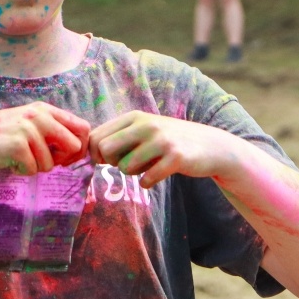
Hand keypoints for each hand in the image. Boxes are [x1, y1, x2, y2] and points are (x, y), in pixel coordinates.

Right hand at [0, 102, 90, 174]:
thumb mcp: (25, 125)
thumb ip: (49, 131)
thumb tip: (76, 150)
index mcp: (43, 109)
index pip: (82, 127)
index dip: (78, 147)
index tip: (63, 158)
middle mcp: (38, 116)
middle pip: (74, 145)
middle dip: (60, 160)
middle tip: (39, 160)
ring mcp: (28, 130)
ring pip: (51, 163)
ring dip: (34, 167)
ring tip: (16, 158)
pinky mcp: (17, 146)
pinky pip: (33, 170)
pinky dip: (21, 172)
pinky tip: (8, 162)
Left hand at [89, 112, 239, 188]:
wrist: (210, 146)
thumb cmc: (169, 141)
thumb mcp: (143, 130)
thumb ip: (118, 137)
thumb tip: (88, 152)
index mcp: (134, 117)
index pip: (96, 137)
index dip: (95, 154)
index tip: (106, 161)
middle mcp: (146, 125)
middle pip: (105, 150)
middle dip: (110, 163)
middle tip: (126, 164)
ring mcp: (161, 140)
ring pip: (125, 167)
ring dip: (133, 173)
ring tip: (148, 166)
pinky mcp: (175, 158)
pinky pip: (146, 180)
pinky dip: (148, 182)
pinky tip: (158, 175)